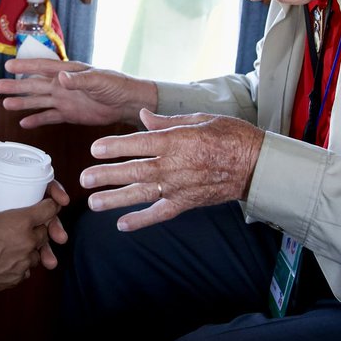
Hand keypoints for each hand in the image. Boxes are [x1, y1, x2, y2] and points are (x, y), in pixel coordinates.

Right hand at [0, 58, 157, 128]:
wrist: (127, 103)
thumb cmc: (116, 85)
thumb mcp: (98, 80)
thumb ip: (79, 80)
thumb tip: (60, 77)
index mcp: (68, 72)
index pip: (43, 67)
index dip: (26, 66)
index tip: (10, 65)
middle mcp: (62, 85)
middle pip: (35, 85)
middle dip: (17, 86)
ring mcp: (65, 100)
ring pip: (38, 101)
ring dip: (22, 103)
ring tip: (5, 104)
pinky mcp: (69, 114)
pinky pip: (49, 117)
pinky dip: (37, 120)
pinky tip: (24, 123)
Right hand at [0, 182, 68, 293]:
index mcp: (19, 221)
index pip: (50, 210)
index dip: (51, 206)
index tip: (49, 205)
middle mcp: (26, 242)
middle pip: (45, 233)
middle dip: (38, 228)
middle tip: (26, 225)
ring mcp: (21, 264)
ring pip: (35, 253)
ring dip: (29, 248)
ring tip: (13, 243)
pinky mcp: (13, 280)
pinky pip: (24, 270)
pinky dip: (19, 264)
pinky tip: (5, 259)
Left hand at [79, 109, 263, 231]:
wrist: (256, 164)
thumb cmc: (230, 135)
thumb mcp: (199, 119)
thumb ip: (167, 121)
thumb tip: (143, 116)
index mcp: (176, 141)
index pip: (139, 144)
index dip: (115, 147)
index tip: (94, 149)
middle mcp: (174, 166)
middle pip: (134, 171)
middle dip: (107, 175)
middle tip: (83, 178)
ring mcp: (180, 187)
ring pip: (142, 194)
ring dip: (115, 199)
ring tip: (93, 203)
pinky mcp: (187, 202)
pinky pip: (160, 213)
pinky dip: (141, 220)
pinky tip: (121, 224)